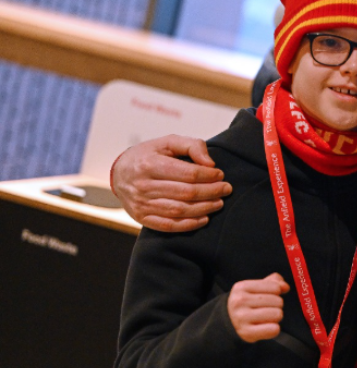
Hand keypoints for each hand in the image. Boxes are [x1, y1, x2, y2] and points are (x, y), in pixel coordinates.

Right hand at [111, 135, 231, 232]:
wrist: (119, 173)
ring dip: (204, 208)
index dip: (208, 175)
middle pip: (186, 193)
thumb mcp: (167, 142)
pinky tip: (205, 219)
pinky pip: (169, 225)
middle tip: (226, 189)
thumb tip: (210, 163)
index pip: (187, 173)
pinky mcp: (141, 218)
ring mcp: (141, 204)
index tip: (220, 174)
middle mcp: (143, 186)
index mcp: (149, 164)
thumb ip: (191, 146)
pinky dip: (189, 224)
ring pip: (179, 210)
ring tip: (219, 203)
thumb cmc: (148, 155)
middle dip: (211, 192)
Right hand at [227, 273, 290, 342]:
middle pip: (278, 301)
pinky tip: (265, 327)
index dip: (276, 293)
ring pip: (277, 314)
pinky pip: (274, 329)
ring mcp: (241, 318)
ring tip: (266, 318)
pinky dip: (274, 329)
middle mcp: (239, 301)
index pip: (275, 287)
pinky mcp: (246, 333)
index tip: (267, 297)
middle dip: (276, 306)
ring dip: (276, 317)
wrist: (228, 322)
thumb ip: (273, 282)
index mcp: (242, 287)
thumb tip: (285, 286)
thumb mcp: (255, 288)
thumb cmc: (247, 303)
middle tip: (266, 309)